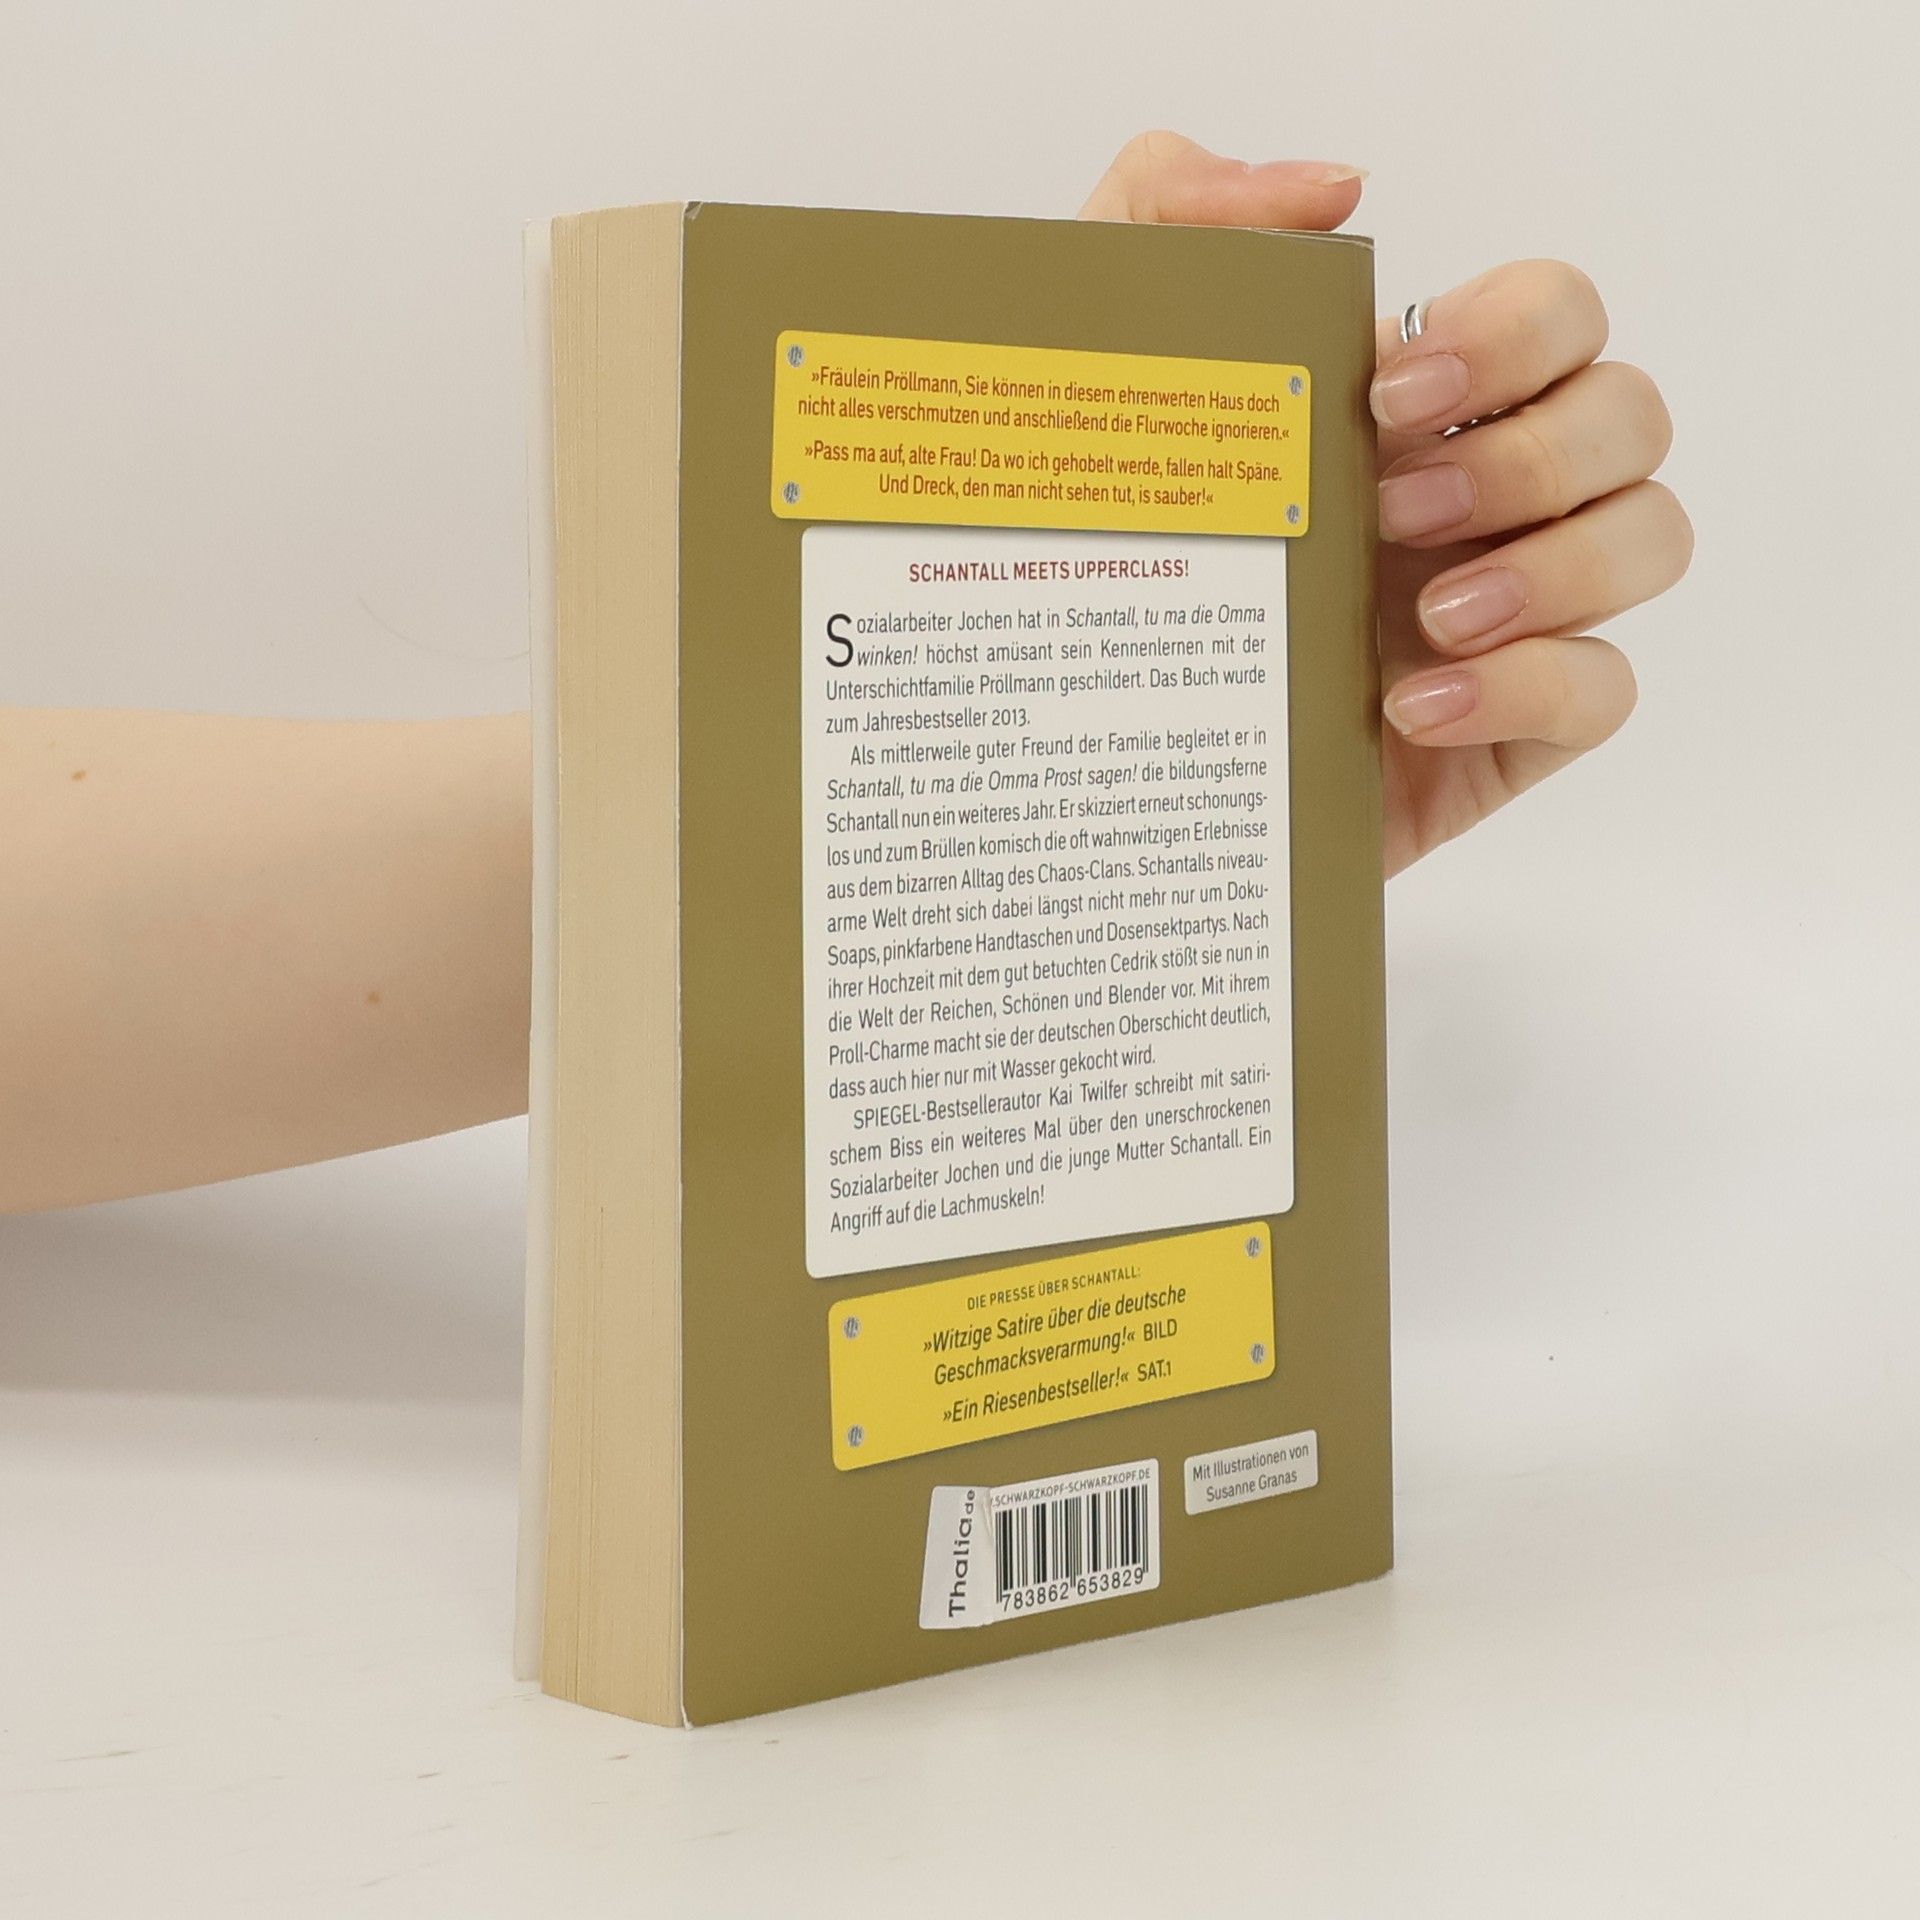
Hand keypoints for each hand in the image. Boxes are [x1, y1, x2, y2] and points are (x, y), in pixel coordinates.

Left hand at [1081, 132, 1691, 875]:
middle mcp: (1486, 497)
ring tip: (1424, 618)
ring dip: (1556, 565)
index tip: (1388, 393)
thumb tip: (1330, 187)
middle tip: (1389, 512)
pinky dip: (1526, 687)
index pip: (1556, 314)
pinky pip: (1603, 691)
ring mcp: (1513, 613)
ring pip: (1650, 538)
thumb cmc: (1114, 566)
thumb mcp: (1099, 377)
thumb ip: (1169, 216)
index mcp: (1418, 410)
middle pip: (1629, 414)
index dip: (1512, 333)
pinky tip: (1411, 708)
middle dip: (1530, 453)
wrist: (1099, 763)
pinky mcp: (1513, 729)